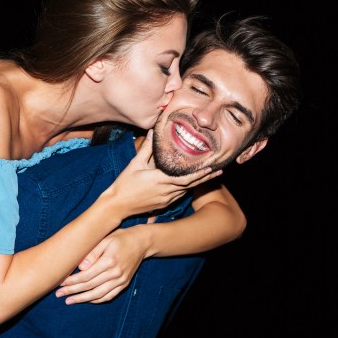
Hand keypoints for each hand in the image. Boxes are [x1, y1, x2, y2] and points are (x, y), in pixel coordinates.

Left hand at [55, 227, 147, 303]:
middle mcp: (116, 273)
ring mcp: (121, 280)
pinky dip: (97, 300)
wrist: (141, 242)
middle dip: (73, 291)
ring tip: (69, 301)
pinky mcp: (124, 283)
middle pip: (90, 286)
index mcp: (109, 261)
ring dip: (82, 299)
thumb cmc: (120, 237)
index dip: (72, 281)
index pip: (86, 275)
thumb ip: (92, 253)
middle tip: (59, 294)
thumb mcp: (105, 239)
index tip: (60, 283)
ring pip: (98, 294)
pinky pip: (109, 296)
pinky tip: (86, 300)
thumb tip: (80, 268)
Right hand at [103, 130, 221, 216]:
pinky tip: (194, 184)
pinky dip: (188, 189)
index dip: (199, 173)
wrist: (117, 205)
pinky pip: (179, 196)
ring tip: (211, 176)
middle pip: (191, 185)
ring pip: (186, 191)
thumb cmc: (124, 184)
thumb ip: (146, 149)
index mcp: (160, 180)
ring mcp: (165, 200)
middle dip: (206, 178)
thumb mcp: (134, 164)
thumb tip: (154, 132)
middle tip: (220, 171)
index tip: (211, 168)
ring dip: (199, 183)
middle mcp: (166, 191)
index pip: (185, 178)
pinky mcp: (163, 205)